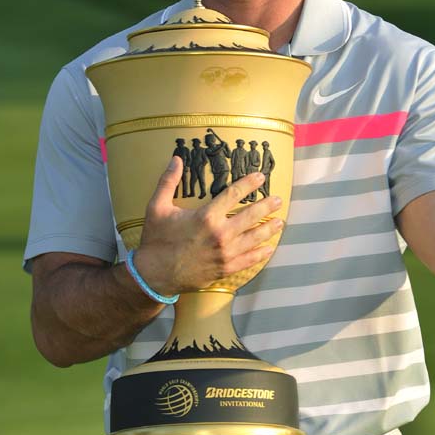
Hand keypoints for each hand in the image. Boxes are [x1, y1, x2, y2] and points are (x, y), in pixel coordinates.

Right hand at [133, 156, 282, 296]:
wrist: (154, 275)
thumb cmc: (156, 240)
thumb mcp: (157, 207)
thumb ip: (168, 181)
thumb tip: (175, 158)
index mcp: (206, 216)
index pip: (234, 194)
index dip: (249, 183)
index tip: (260, 177)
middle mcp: (220, 234)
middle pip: (252, 216)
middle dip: (267, 206)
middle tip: (278, 200)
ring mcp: (225, 253)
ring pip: (255, 238)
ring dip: (269, 229)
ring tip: (280, 222)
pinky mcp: (225, 269)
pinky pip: (249, 260)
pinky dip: (261, 254)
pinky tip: (269, 248)